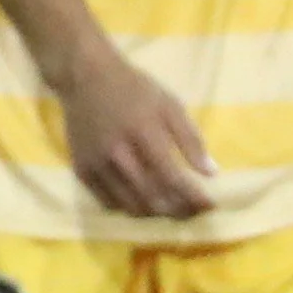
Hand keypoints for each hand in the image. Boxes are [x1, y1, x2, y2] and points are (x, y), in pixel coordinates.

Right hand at [52, 42, 215, 222]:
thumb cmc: (134, 89)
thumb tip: (211, 174)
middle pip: (151, 197)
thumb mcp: (170, 105)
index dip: (193, 197)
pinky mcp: (81, 169)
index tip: (210, 205)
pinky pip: (106, 202)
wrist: (85, 78)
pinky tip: (142, 201)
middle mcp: (116, 152)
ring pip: (129, 204)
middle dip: (178, 211)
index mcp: (143, 132)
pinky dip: (129, 208)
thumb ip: (191, 139)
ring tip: (172, 209)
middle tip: (193, 211)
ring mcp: (95, 163)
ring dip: (155, 214)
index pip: (171, 177)